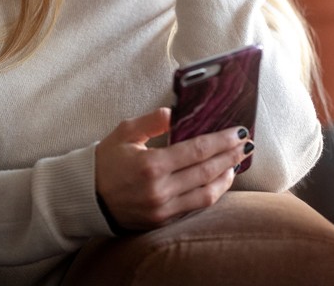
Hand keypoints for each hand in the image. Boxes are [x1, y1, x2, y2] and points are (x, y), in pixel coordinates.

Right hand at [94, 107, 253, 230]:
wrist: (86, 198)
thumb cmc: (105, 162)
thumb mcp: (124, 133)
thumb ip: (152, 121)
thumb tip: (174, 113)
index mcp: (152, 165)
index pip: (197, 151)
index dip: (222, 141)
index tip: (240, 132)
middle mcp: (160, 189)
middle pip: (207, 172)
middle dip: (231, 156)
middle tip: (247, 145)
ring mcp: (162, 208)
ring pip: (206, 194)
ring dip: (226, 177)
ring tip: (237, 162)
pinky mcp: (162, 221)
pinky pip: (195, 207)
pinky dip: (211, 193)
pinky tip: (219, 181)